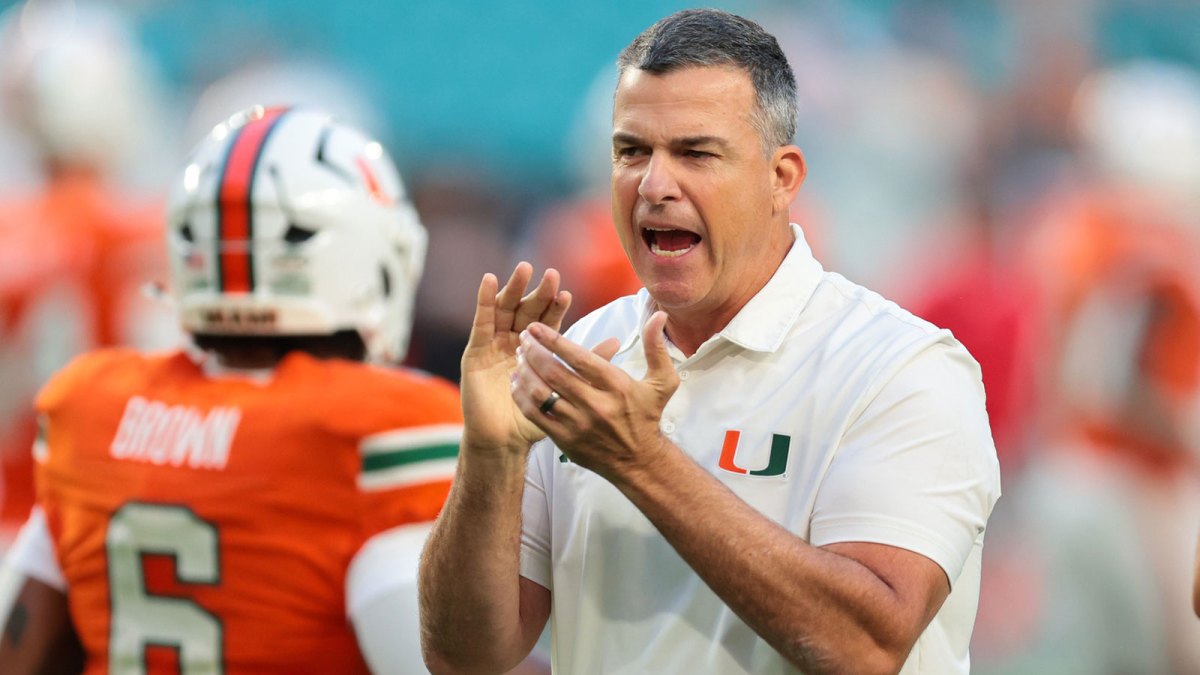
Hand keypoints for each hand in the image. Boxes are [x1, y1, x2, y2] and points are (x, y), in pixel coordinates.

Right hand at [460, 262, 570, 454]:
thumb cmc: (535, 419)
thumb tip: (616, 341)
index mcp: (537, 351)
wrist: (504, 441)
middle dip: (538, 293)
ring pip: (505, 310)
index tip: (566, 294)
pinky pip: (481, 321)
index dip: (556, 307)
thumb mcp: (565, 390)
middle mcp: (515, 343)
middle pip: (527, 311)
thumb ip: (588, 364)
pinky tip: (489, 280)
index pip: (548, 323)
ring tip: (524, 269)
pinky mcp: (475, 350)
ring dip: (514, 289)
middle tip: (550, 275)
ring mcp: (494, 345)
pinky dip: (485, 300)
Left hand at [511, 311, 679, 482]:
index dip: (554, 341)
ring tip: (519, 357)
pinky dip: (522, 397)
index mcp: (617, 387)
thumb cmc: (647, 416)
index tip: (536, 328)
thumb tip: (657, 316)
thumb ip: (656, 347)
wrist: (639, 461)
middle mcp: (596, 405)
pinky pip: (535, 415)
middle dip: (534, 353)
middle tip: (523, 339)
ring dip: (525, 373)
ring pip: (542, 394)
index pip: (580, 359)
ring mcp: (578, 425)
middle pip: (555, 374)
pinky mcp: (565, 440)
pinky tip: (517, 383)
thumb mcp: (662, 382)